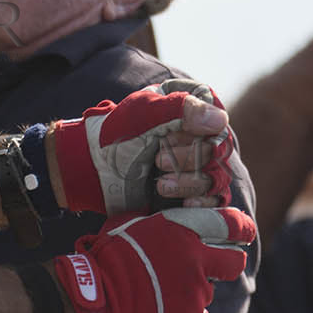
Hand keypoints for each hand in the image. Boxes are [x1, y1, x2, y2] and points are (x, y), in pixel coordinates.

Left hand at [51, 79, 233, 213]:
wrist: (93, 169)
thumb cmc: (116, 135)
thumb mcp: (143, 112)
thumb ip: (181, 108)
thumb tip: (219, 121)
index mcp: (192, 112)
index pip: (217, 123)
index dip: (195, 134)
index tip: (167, 136)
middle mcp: (201, 137)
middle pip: (218, 152)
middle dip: (190, 158)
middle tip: (158, 160)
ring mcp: (198, 165)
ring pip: (217, 178)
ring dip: (191, 182)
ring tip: (160, 183)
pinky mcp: (192, 191)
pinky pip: (215, 201)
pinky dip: (203, 203)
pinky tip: (185, 204)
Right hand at [51, 207, 255, 312]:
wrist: (91, 305)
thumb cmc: (104, 262)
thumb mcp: (128, 228)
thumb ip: (156, 223)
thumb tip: (160, 217)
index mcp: (184, 234)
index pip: (232, 224)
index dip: (240, 227)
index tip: (240, 232)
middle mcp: (198, 265)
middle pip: (233, 262)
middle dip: (224, 263)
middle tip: (203, 267)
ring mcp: (196, 298)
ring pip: (206, 293)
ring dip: (188, 292)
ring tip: (157, 295)